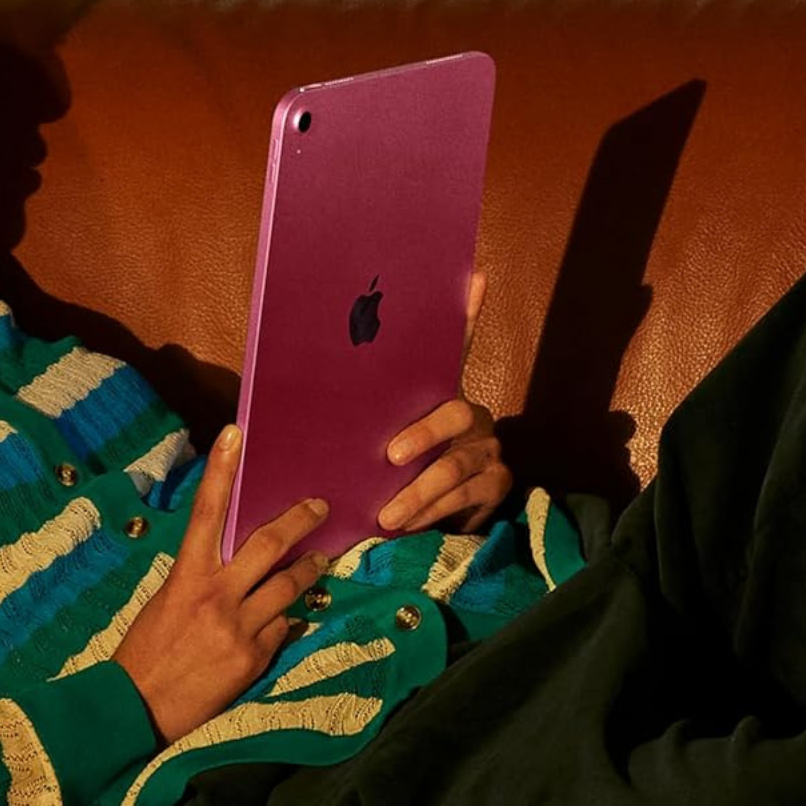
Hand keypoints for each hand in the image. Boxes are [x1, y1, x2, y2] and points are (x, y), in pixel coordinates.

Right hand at [112, 424, 329, 744]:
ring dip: (309, 571)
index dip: (222, 470)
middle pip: (270, 545)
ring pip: (290, 587)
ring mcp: (239, 628)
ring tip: (322, 561)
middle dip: (300, 521)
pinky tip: (287, 620)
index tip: (236, 434)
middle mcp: (217, 595)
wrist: (137, 710)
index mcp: (186, 576)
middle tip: (319, 506)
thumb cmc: (144, 655)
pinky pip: (282, 630)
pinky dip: (285, 622)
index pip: (207, 511)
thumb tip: (231, 566)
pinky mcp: (254, 659)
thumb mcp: (164, 604)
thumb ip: (200, 581)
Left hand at [377, 270, 512, 533]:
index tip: (475, 279)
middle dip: (423, 435)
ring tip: (387, 515)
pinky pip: (467, 497)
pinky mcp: (496, 483)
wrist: (424, 518)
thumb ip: (358, 409)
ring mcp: (488, 448)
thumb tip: (309, 367)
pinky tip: (408, 527)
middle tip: (391, 457)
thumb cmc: (382, 468)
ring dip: (418, 492)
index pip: (456, 346)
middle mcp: (471, 413)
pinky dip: (434, 514)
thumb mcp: (370, 436)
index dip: (467, 314)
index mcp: (439, 392)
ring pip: (456, 465)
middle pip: (455, 413)